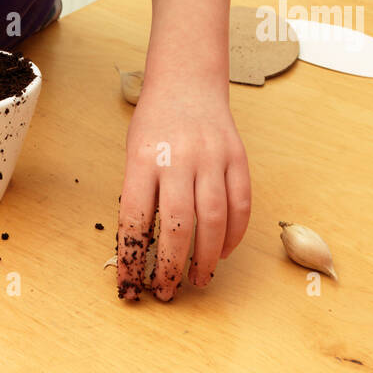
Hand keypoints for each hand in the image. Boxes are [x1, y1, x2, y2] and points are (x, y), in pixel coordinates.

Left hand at [116, 76, 250, 300]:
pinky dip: (234, 234)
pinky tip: (223, 251)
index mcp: (143, 158)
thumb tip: (142, 248)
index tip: (131, 283)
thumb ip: (140, 194)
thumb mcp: (134, 152)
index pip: (135, 218)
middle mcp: (178, 158)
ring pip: (213, 220)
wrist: (188, 81)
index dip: (132, 257)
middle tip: (168, 290)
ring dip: (207, 258)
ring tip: (199, 279)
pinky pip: (241, 205)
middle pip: (178, 225)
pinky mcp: (238, 157)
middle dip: (172, 266)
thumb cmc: (155, 122)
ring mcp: (212, 157)